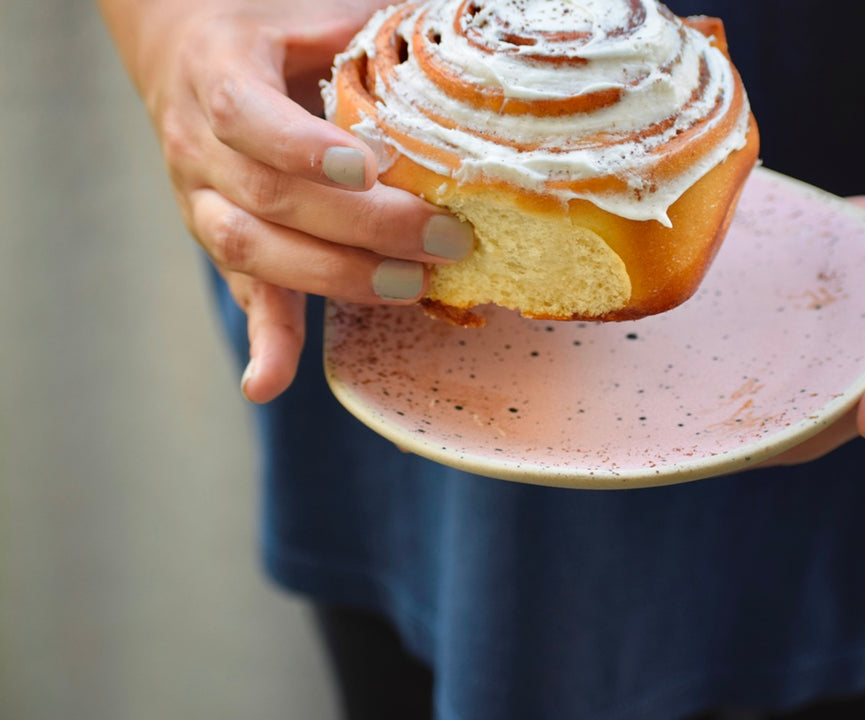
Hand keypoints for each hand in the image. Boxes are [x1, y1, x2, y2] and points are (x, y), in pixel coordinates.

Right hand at [114, 1, 473, 401]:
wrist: (185, 55)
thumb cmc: (267, 33)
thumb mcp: (307, 15)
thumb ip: (363, 30)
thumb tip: (455, 33)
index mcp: (218, 75)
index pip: (249, 118)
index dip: (303, 149)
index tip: (368, 168)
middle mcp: (200, 147)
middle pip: (271, 200)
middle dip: (364, 227)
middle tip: (444, 240)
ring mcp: (203, 203)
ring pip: (254, 252)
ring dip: (337, 278)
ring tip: (412, 287)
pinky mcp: (220, 245)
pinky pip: (241, 295)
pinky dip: (262, 342)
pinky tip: (269, 383)